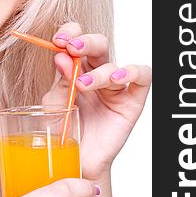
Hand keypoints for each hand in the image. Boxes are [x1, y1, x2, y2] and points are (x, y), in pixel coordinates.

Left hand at [41, 22, 151, 181]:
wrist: (76, 162)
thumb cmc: (64, 133)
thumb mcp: (54, 106)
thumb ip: (59, 83)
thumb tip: (61, 57)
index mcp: (74, 70)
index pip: (75, 40)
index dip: (68, 34)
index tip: (57, 40)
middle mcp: (95, 73)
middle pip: (97, 45)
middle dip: (84, 42)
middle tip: (71, 48)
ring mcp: (114, 87)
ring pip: (113, 63)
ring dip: (98, 71)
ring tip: (83, 84)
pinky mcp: (131, 101)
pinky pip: (141, 78)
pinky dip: (131, 72)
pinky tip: (116, 79)